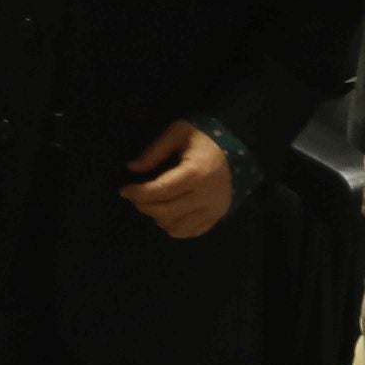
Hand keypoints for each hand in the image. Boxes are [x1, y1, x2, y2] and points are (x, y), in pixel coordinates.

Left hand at [121, 120, 235, 240]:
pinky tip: (166, 217)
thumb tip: (132, 168)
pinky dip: (174, 228)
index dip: (138, 193)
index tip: (124, 190)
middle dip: (144, 206)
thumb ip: (155, 151)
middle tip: (134, 197)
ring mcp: (214, 209)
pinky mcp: (218, 216)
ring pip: (178, 226)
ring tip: (150, 204)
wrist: (240, 148)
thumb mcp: (178, 133)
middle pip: (167, 211)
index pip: (161, 191)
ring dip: (158, 218)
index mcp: (196, 173)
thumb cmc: (205, 138)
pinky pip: (191, 231)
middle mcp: (206, 196)